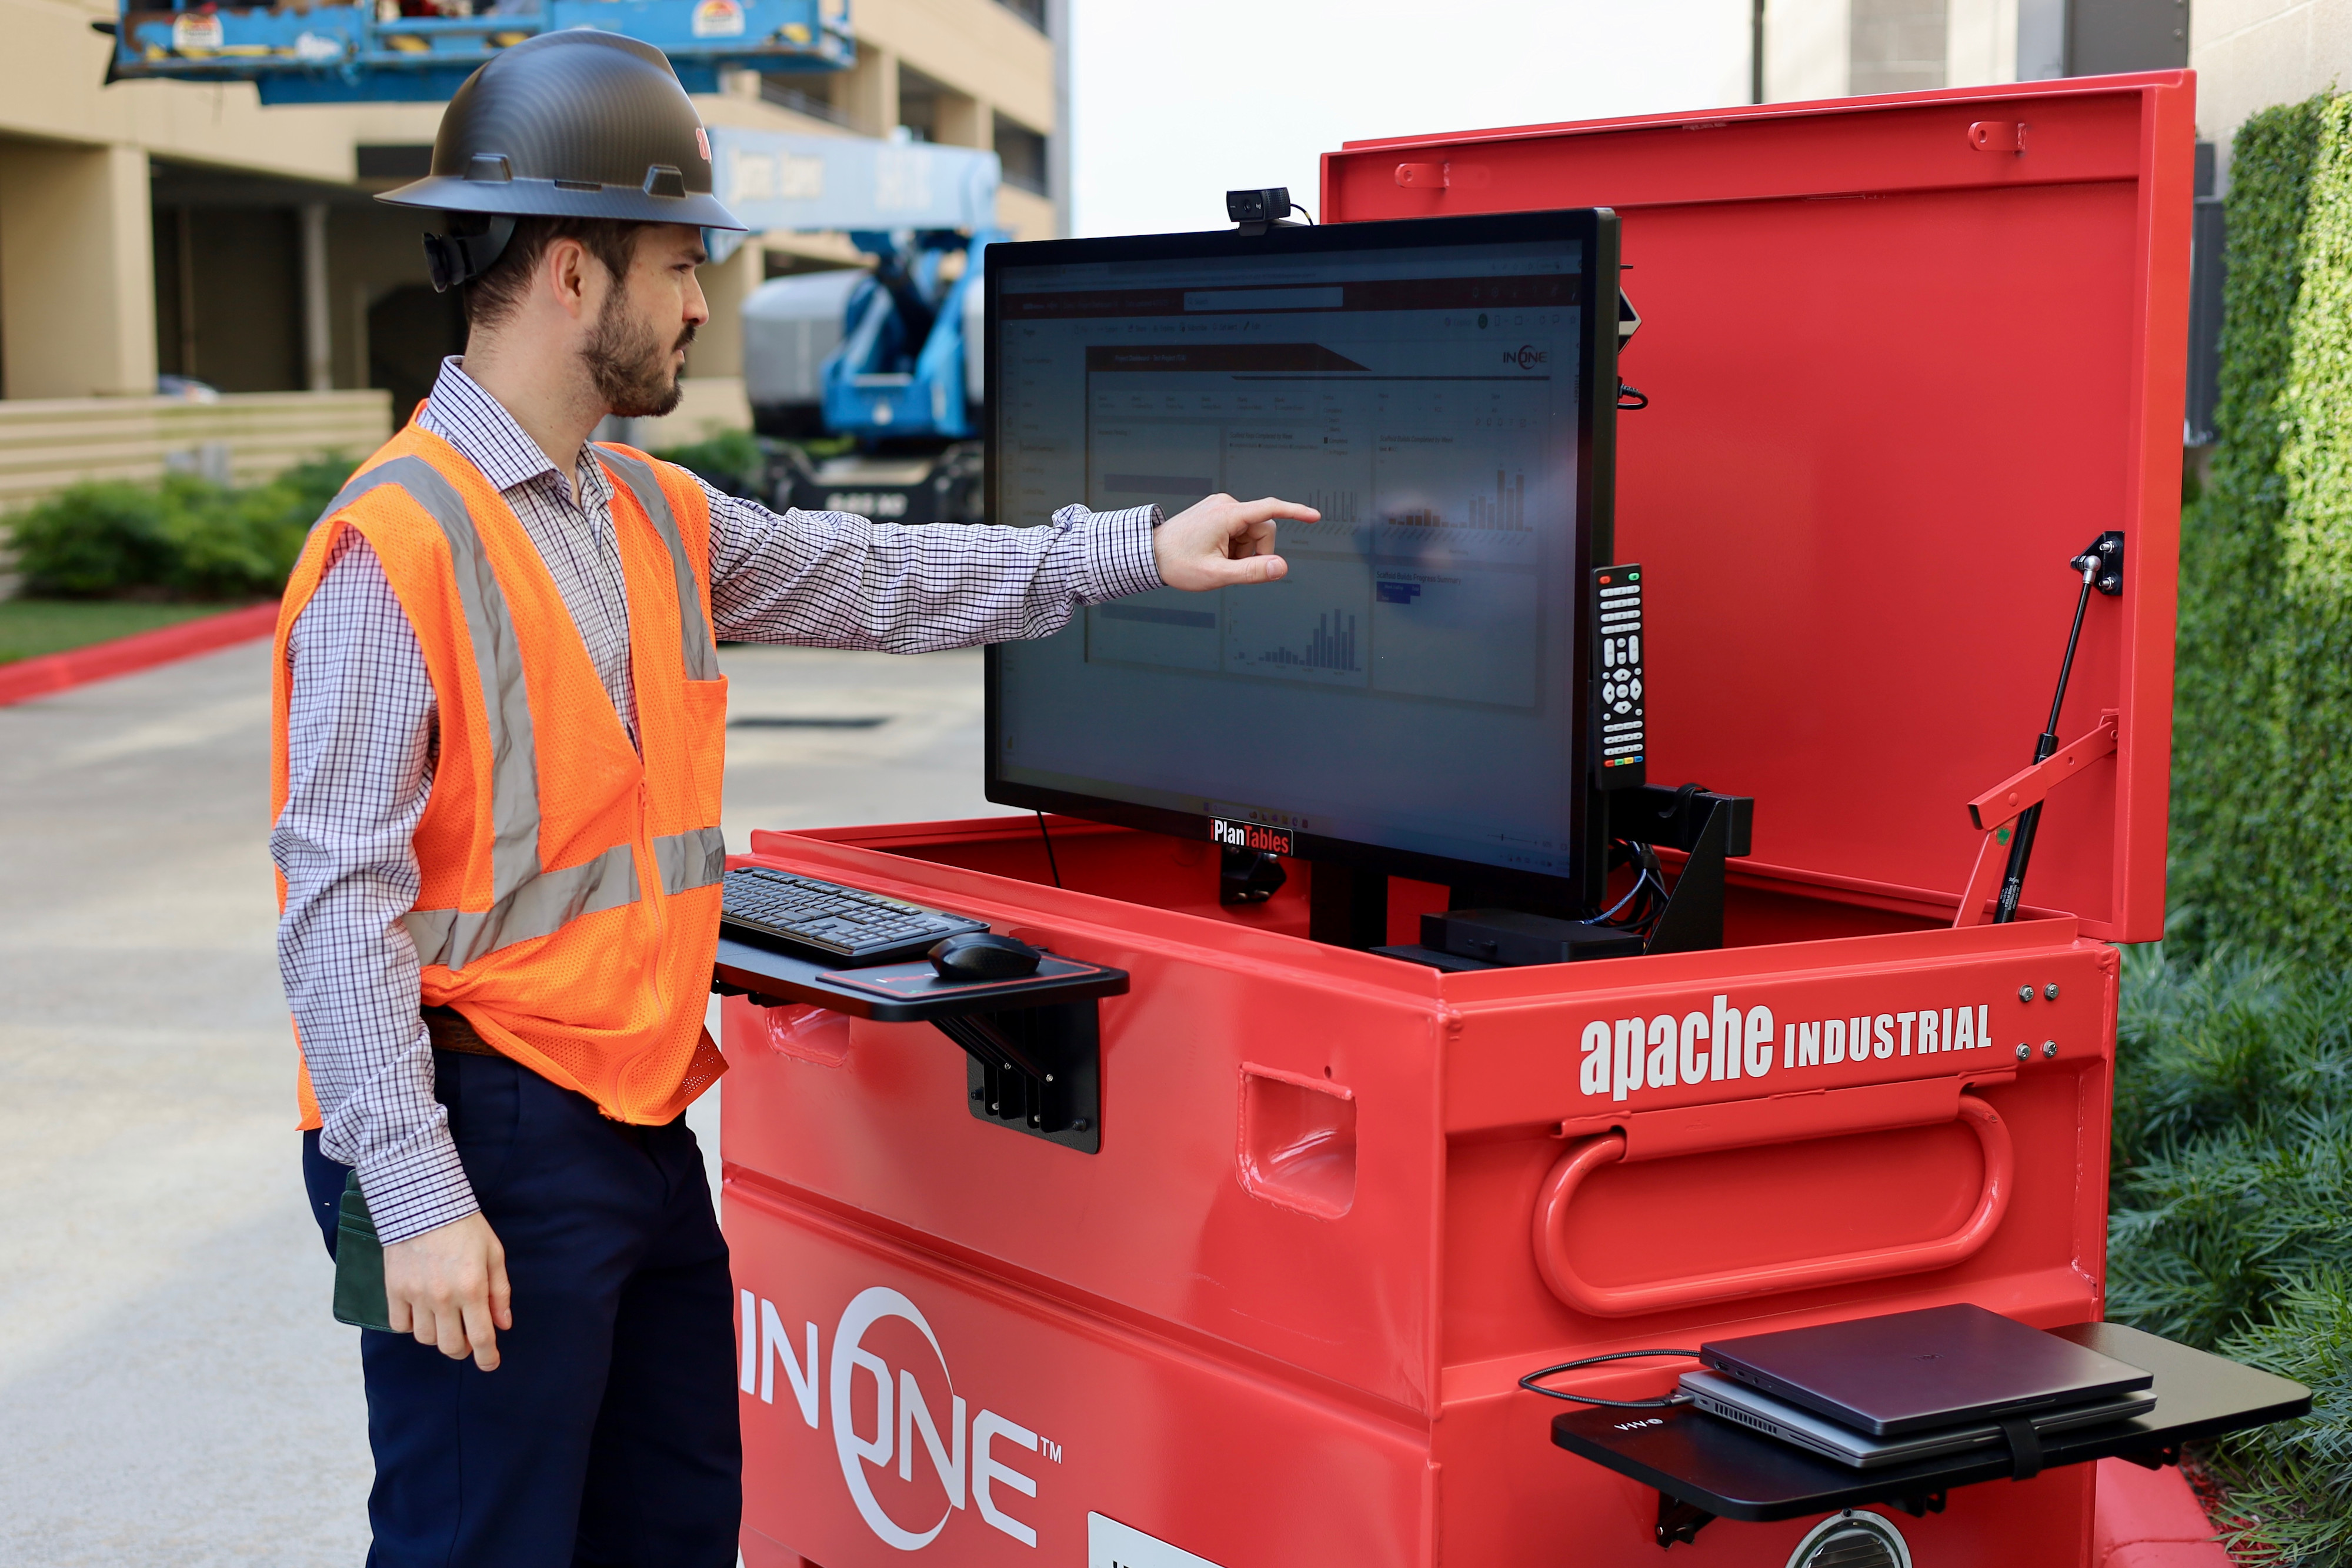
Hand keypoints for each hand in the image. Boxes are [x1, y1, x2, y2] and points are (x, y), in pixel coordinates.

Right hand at [383, 1211, 511, 1370]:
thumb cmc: (465, 1227)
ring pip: (425, 1338)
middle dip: (463, 1349)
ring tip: (445, 1320)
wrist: (424, 1203)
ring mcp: (415, 1295)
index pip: (480, 1337)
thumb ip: (499, 1292)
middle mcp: (443, 1297)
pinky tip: (421, 1313)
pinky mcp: (394, 1289)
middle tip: (467, 1340)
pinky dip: (411, 1325)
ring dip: (438, 1336)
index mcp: (472, 1288)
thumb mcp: (493, 1254)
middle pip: (450, 1346)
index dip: (487, 1357)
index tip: (490, 1363)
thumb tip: (502, 1325)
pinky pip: (400, 1325)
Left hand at [1153, 494, 1316, 590]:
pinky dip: (1234, 546)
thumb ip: (1251, 572)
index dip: (1295, 512)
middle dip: (1254, 552)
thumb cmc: (1177, 564)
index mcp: (1227, 515)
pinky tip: (1214, 554)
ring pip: (1251, 532)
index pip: (1270, 509)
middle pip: (1262, 529)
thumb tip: (1281, 568)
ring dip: (1242, 551)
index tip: (1315, 516)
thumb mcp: (1216, 575)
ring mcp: (1219, 508)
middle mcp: (1225, 505)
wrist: (1147, 554)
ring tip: (1218, 562)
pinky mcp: (1215, 513)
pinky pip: (1238, 530)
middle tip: (1231, 569)